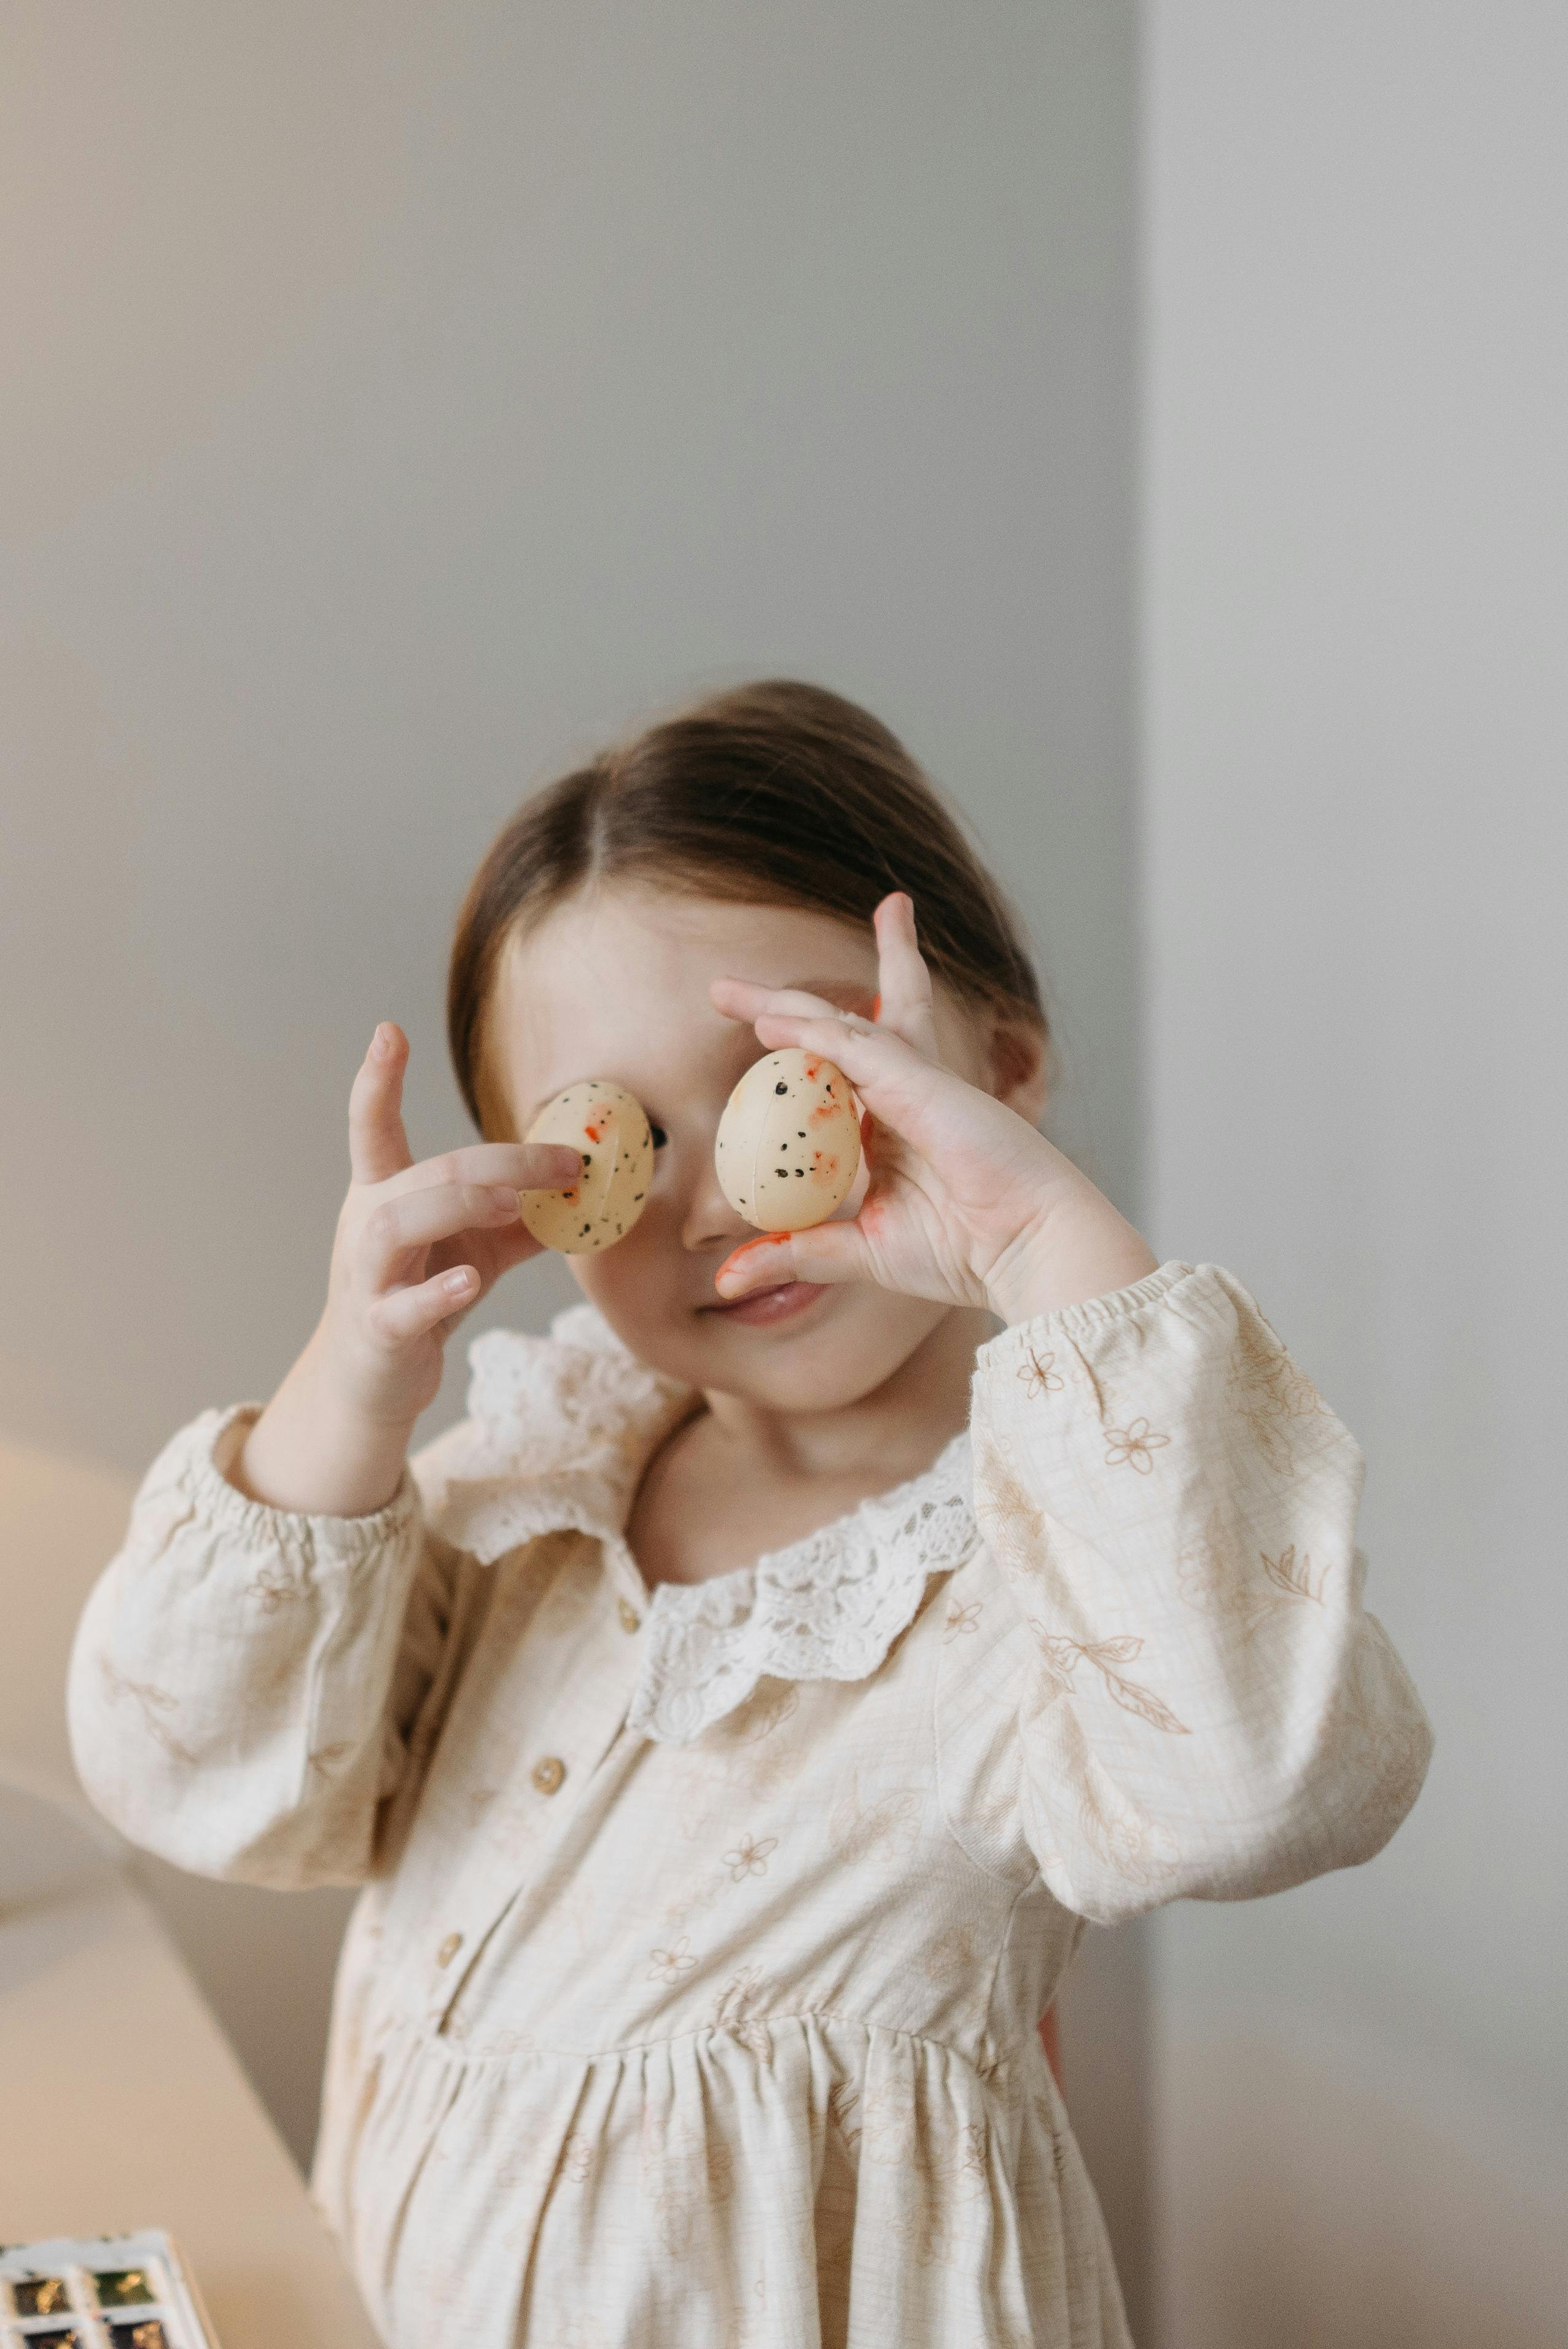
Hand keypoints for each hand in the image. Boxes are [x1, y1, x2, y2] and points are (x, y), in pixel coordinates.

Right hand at [310, 1022, 582, 1428]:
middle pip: (427, 1174)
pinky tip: (470, 1282)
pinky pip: (401, 1308)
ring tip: (513, 1206)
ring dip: (461, 1206)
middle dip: (499, 1163)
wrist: (374, 1379)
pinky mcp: (378, 1330)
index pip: (372, 1128)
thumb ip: (525, 1217)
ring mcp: (367, 1278)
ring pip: (396, 1225)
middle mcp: (367, 1225)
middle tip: (566, 1162)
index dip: (377, 1081)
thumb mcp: (477, 1248)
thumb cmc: (423, 1296)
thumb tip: (592, 1186)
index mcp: (386, 1194)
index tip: (388, 1031)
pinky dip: (437, 1294)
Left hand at [709, 896, 1156, 1325]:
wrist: (1030, 1249)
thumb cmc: (964, 1252)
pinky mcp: (920, 1082)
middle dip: (783, 1005)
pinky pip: (853, 1047)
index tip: (752, 1047)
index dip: (796, 1054)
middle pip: (836, 1031)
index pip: (836, 1076)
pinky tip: (765, 1025)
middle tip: (723, 990)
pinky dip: (808, 1034)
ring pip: (839, 1026)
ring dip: (783, 1004)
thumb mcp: (861, 1252)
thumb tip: (727, 1279)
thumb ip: (799, 1251)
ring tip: (726, 990)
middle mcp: (901, 1095)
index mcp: (892, 1128)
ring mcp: (912, 1083)